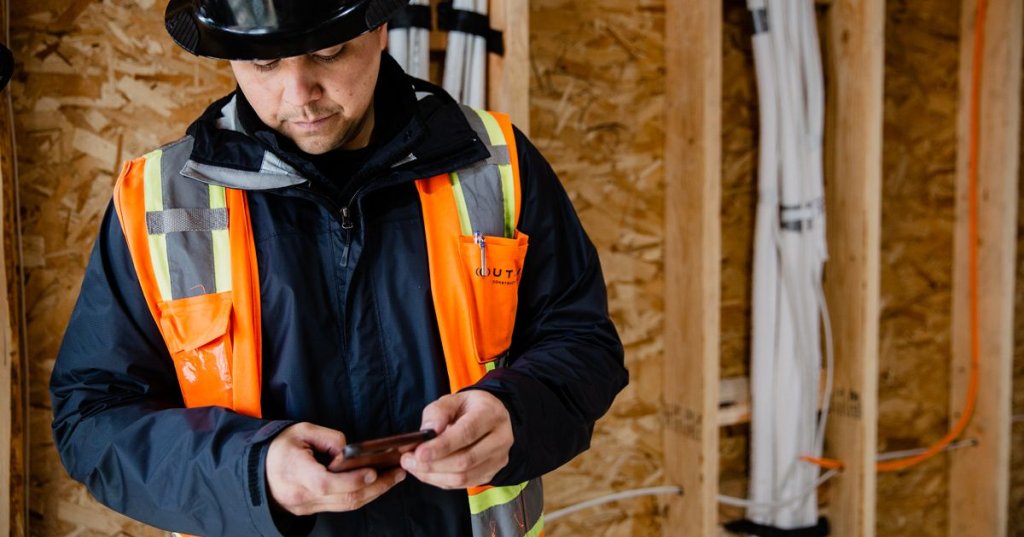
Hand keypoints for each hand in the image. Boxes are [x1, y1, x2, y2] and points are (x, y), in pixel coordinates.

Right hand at [266, 422, 405, 515]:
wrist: (256, 470)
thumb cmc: (280, 447)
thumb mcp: (301, 431)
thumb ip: (329, 438)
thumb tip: (350, 451)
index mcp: (294, 471)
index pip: (325, 483)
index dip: (352, 480)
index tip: (373, 471)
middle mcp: (301, 494)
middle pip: (344, 498)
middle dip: (376, 487)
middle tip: (398, 473)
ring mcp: (306, 506)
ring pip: (346, 505)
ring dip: (374, 492)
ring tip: (394, 478)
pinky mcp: (312, 510)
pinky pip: (341, 505)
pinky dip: (361, 495)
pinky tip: (377, 484)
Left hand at [400, 390, 512, 488]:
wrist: (490, 418)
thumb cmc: (468, 408)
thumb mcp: (453, 400)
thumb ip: (438, 412)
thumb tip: (428, 431)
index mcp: (491, 414)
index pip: (467, 433)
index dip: (442, 446)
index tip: (418, 452)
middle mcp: (500, 438)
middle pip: (465, 460)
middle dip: (432, 464)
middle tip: (408, 460)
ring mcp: (498, 459)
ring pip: (463, 477)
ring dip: (434, 475)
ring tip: (413, 466)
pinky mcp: (491, 473)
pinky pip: (463, 484)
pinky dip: (440, 481)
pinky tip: (427, 472)